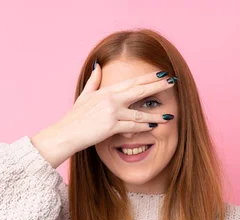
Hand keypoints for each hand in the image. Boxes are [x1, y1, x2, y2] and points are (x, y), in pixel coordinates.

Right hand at [31, 62, 175, 167]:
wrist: (65, 133)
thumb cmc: (75, 117)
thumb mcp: (84, 95)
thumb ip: (94, 81)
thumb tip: (98, 65)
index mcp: (107, 91)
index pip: (132, 82)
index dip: (148, 77)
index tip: (162, 74)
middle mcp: (111, 99)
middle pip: (140, 90)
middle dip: (158, 86)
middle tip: (173, 82)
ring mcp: (112, 112)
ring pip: (140, 113)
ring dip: (156, 114)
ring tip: (170, 115)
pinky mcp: (111, 127)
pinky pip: (133, 127)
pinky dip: (145, 127)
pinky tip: (155, 126)